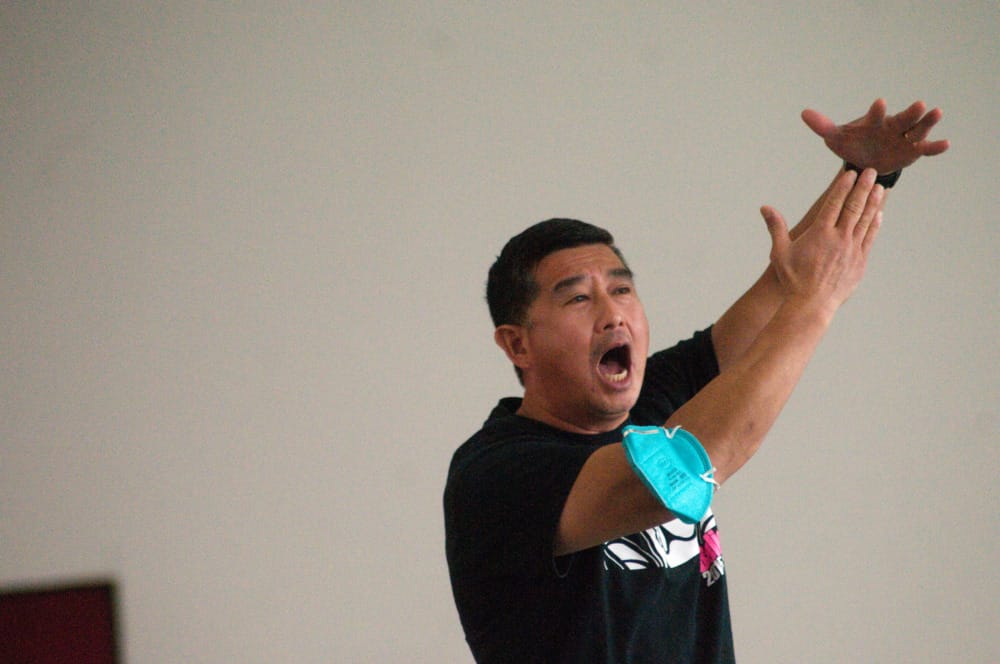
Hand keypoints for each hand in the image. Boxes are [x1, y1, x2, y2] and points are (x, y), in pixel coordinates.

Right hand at [760, 169, 884, 312]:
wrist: (811, 304)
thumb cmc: (793, 279)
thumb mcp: (780, 251)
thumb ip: (775, 227)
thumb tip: (764, 207)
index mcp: (820, 233)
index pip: (835, 203)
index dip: (844, 187)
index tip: (851, 174)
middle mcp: (838, 238)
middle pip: (854, 207)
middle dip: (863, 188)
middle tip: (871, 172)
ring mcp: (852, 249)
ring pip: (865, 220)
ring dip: (873, 202)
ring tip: (880, 187)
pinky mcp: (859, 261)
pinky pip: (869, 238)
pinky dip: (874, 224)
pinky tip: (879, 214)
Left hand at [801, 99, 949, 173]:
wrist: (865, 161)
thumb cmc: (852, 144)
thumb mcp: (836, 138)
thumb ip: (823, 127)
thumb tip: (803, 113)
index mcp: (873, 122)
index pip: (875, 115)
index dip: (877, 110)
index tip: (879, 102)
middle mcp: (892, 126)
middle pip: (903, 118)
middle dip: (910, 113)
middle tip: (920, 104)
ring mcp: (904, 138)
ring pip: (918, 129)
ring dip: (928, 122)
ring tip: (937, 112)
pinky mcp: (913, 150)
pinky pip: (926, 148)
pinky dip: (935, 147)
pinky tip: (946, 144)